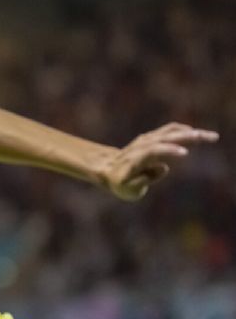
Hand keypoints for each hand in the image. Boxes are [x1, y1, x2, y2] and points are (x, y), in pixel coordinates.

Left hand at [104, 122, 218, 200]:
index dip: (168, 151)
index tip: (184, 153)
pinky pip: (169, 130)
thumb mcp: (128, 189)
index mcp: (136, 159)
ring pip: (170, 132)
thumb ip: (144, 180)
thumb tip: (163, 168)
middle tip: (206, 138)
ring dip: (190, 133)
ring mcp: (147, 139)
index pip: (153, 152)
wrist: (108, 169)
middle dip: (187, 138)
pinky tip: (196, 133)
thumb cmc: (120, 183)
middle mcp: (142, 146)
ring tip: (209, 136)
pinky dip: (182, 130)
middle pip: (166, 138)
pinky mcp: (152, 137)